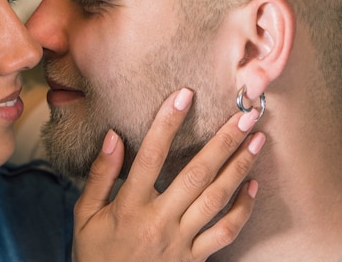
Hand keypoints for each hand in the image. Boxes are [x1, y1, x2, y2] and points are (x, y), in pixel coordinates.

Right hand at [72, 88, 264, 261]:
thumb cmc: (95, 254)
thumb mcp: (84, 215)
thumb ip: (99, 175)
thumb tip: (113, 137)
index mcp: (128, 207)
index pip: (150, 156)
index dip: (166, 124)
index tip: (183, 96)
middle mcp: (159, 221)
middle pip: (195, 174)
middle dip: (222, 142)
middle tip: (243, 116)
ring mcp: (181, 241)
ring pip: (216, 199)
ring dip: (239, 167)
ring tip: (256, 141)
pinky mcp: (195, 258)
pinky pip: (225, 232)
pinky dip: (242, 209)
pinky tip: (253, 186)